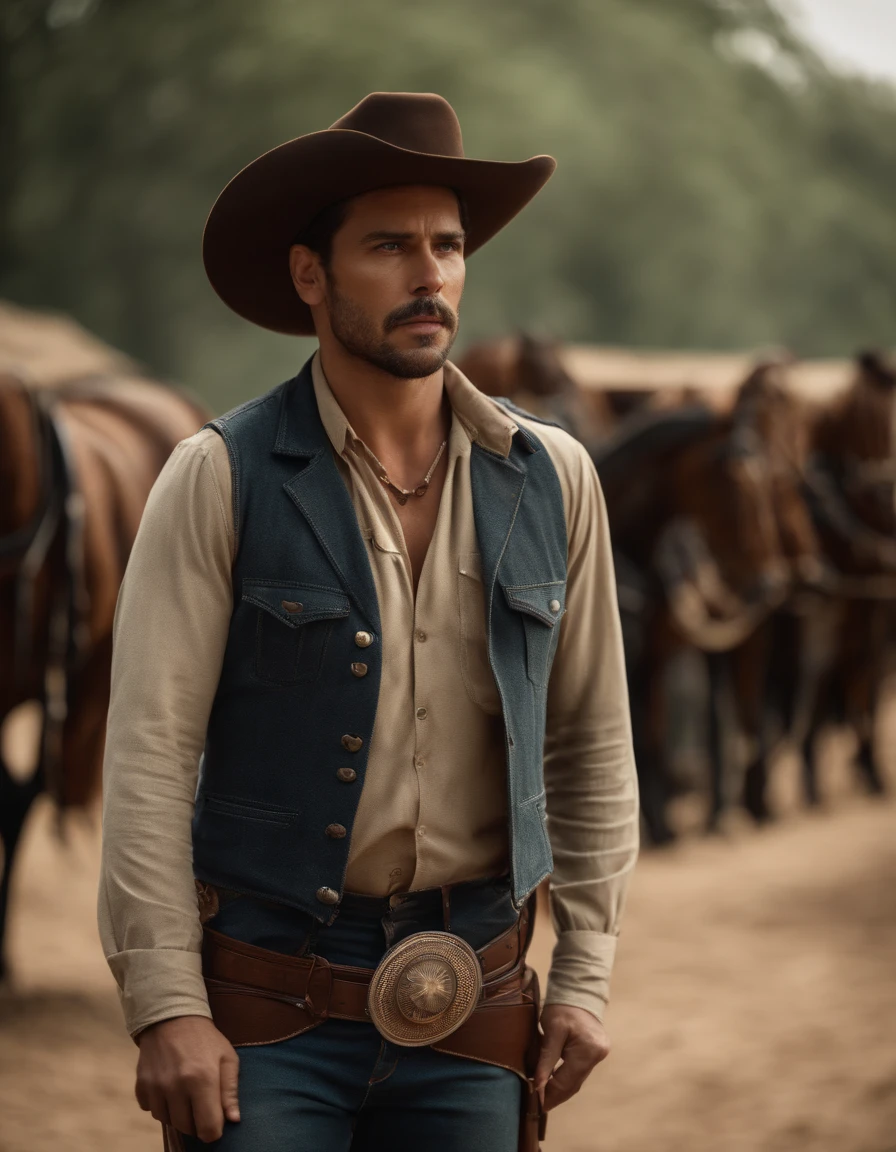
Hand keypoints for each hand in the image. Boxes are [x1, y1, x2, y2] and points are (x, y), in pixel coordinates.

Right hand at [135, 1015, 239, 1141]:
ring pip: (168, 1121)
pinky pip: (151, 1110)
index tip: (216, 1122)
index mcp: (202, 1079)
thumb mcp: (227, 1058)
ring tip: (185, 1094)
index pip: (207, 1128)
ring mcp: (156, 1087)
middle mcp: (176, 1086)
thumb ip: (231, 1091)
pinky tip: (169, 1088)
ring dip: (178, 1114)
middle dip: (196, 1122)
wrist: (172, 1017)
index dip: (214, 1131)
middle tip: (201, 1104)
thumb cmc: (205, 1039)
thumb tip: (233, 1120)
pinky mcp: (141, 1086)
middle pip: (186, 1128)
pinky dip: (161, 1105)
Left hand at [534, 1004, 609, 1111]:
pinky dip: (566, 1078)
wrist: (576, 989)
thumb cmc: (562, 1007)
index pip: (566, 1081)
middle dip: (555, 1095)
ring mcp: (599, 1054)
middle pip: (573, 1083)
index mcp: (588, 1050)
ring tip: (543, 1098)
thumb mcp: (551, 1031)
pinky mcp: (595, 1052)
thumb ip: (546, 1059)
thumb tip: (537, 1086)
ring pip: (577, 1079)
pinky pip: (579, 1071)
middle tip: (538, 1107)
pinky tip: (553, 1084)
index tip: (535, 1104)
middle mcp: (598, 1055)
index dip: (550, 1094)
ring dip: (560, 1088)